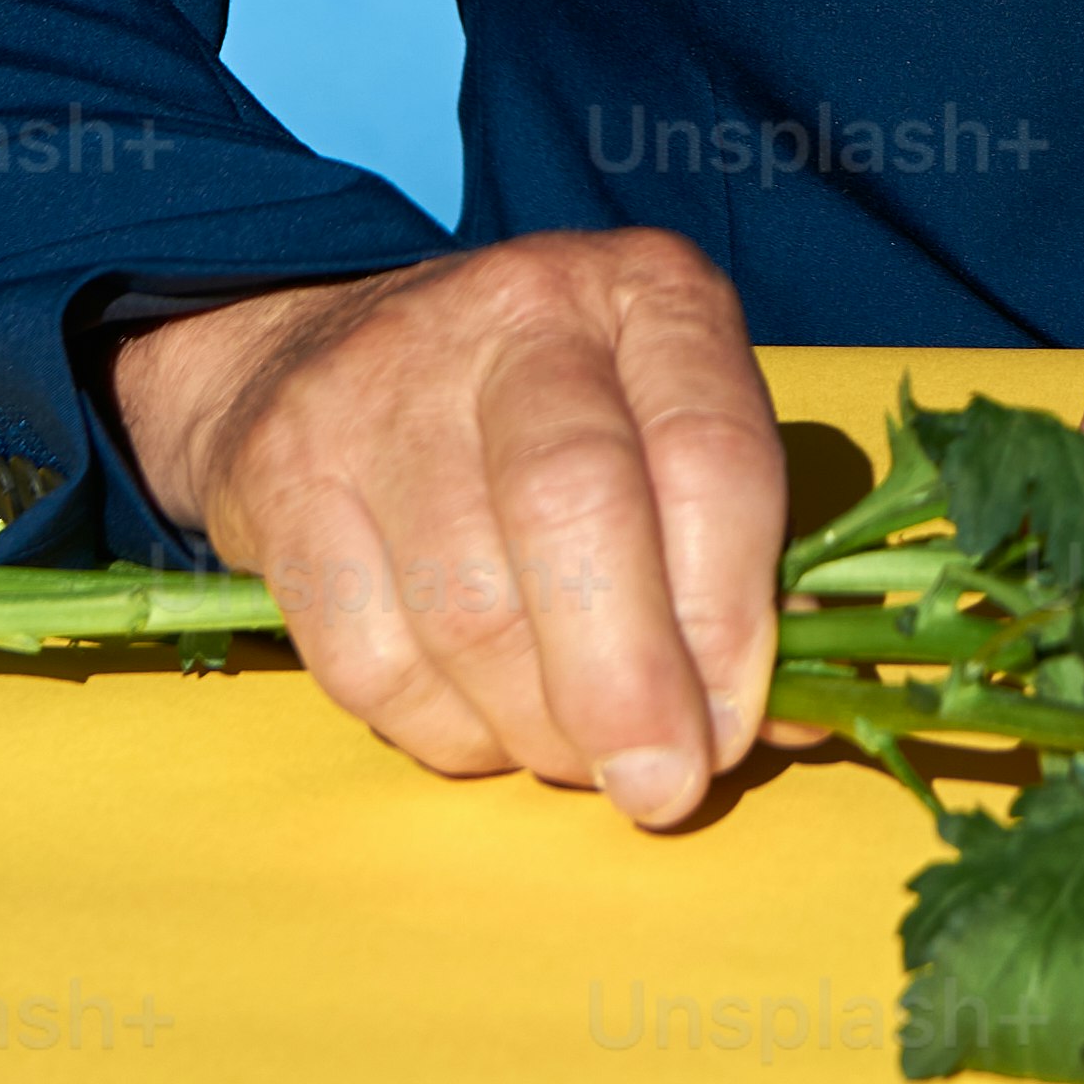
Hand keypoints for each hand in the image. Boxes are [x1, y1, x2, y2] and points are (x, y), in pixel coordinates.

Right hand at [109, 228, 789, 827]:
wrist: (324, 357)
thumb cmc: (551, 422)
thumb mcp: (668, 439)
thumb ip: (739, 562)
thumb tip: (798, 716)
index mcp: (648, 296)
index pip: (710, 450)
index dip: (729, 613)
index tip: (731, 728)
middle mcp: (521, 313)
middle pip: (574, 508)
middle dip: (627, 682)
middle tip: (658, 787)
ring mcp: (386, 384)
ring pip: (468, 604)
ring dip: (536, 727)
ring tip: (571, 752)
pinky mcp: (285, 473)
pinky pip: (370, 660)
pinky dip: (442, 731)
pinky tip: (480, 721)